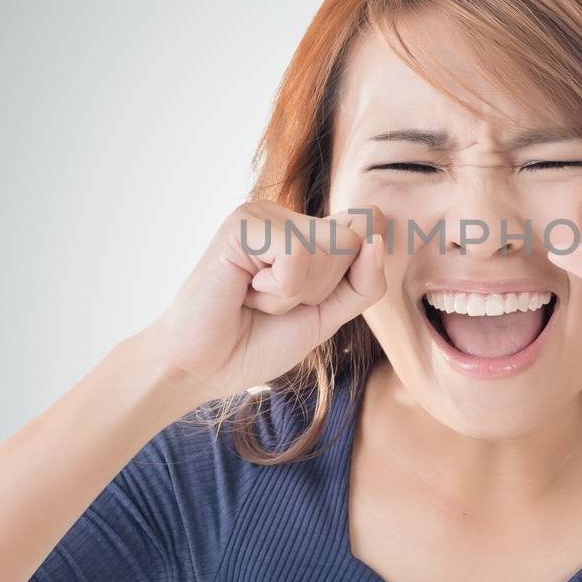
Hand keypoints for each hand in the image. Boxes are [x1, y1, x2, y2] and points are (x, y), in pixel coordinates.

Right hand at [144, 200, 388, 403]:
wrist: (203, 368)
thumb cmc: (258, 341)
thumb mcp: (328, 316)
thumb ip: (364, 281)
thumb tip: (379, 235)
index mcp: (307, 231)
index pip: (369, 234)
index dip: (348, 280)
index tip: (303, 303)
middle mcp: (286, 215)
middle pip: (354, 241)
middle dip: (322, 289)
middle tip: (274, 303)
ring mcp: (263, 214)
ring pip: (328, 247)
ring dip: (296, 293)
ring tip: (257, 298)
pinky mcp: (242, 224)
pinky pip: (296, 255)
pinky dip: (277, 290)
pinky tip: (245, 291)